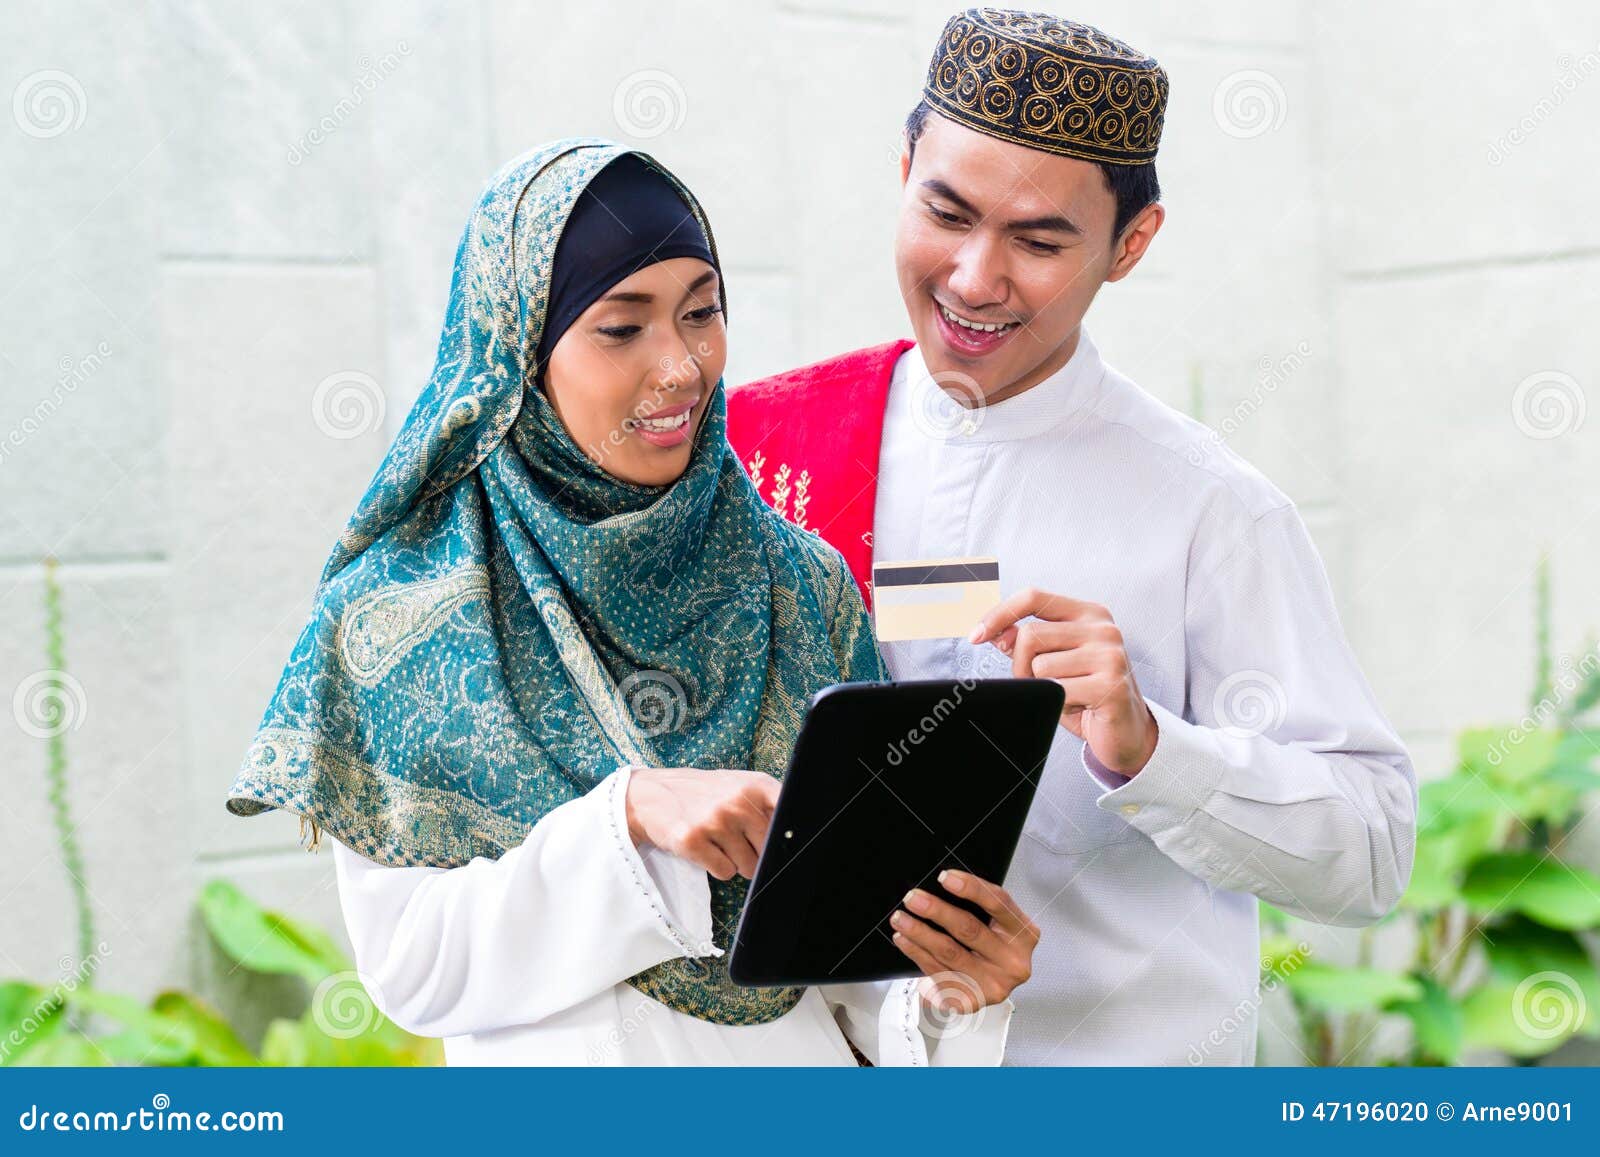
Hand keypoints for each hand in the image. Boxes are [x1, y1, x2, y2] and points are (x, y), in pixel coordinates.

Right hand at [623, 767, 780, 879]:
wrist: (650, 795)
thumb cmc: (703, 793)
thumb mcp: (740, 785)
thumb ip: (769, 804)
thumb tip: (795, 838)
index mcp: (756, 785)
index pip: (790, 814)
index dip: (789, 836)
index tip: (785, 844)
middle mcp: (738, 801)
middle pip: (769, 850)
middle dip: (757, 854)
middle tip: (737, 840)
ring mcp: (715, 821)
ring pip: (748, 866)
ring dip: (736, 862)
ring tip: (717, 841)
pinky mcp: (693, 841)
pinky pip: (725, 872)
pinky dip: (717, 867)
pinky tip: (704, 848)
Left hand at [890, 870, 1039, 1014]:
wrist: (995, 982)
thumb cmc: (994, 944)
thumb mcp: (997, 923)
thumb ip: (979, 906)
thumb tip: (943, 885)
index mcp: (1024, 934)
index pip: (998, 903)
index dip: (971, 888)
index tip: (944, 877)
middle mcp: (1013, 962)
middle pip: (970, 929)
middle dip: (936, 911)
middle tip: (912, 898)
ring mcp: (994, 984)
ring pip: (950, 953)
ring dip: (920, 933)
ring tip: (901, 919)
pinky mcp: (973, 1001)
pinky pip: (939, 974)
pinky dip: (918, 955)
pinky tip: (906, 942)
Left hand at [971, 587, 1158, 776]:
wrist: (1127, 732)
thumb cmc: (1087, 693)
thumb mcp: (1055, 662)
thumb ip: (1027, 643)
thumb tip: (997, 633)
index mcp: (1089, 613)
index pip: (1034, 597)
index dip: (999, 614)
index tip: (975, 635)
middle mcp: (1104, 628)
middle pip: (1031, 635)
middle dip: (1021, 666)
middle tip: (1038, 684)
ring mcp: (1110, 655)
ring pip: (1040, 666)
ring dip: (1042, 688)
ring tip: (1068, 696)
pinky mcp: (1111, 685)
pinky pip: (1057, 691)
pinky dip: (1059, 705)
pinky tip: (1080, 706)